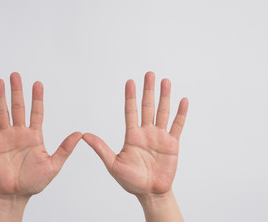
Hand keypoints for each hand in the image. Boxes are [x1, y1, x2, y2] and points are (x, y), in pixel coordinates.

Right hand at [0, 72, 81, 220]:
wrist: (17, 194)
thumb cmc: (36, 181)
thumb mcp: (54, 165)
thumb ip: (65, 149)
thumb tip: (79, 134)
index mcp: (35, 135)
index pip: (37, 112)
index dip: (37, 98)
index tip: (38, 84)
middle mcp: (20, 132)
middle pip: (18, 107)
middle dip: (17, 91)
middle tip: (15, 75)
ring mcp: (6, 136)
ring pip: (2, 112)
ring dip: (0, 97)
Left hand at [83, 72, 187, 197]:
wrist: (150, 193)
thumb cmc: (131, 181)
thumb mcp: (113, 164)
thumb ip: (101, 148)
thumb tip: (84, 135)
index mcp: (132, 135)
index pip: (131, 111)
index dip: (130, 97)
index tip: (130, 82)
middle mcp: (146, 132)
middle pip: (148, 107)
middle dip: (148, 90)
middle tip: (149, 74)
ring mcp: (160, 137)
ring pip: (162, 112)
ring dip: (164, 97)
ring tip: (165, 81)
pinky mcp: (172, 144)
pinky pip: (177, 126)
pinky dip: (180, 114)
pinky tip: (183, 101)